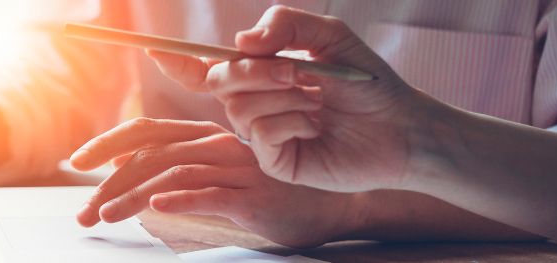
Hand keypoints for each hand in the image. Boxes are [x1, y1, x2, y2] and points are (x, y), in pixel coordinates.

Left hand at [70, 118, 360, 247]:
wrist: (327, 206)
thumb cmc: (266, 193)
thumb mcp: (216, 177)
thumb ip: (174, 169)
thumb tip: (123, 169)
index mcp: (204, 136)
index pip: (145, 132)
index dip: (107, 143)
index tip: (78, 164)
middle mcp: (218, 145)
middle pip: (151, 155)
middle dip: (110, 183)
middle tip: (86, 210)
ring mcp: (236, 169)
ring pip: (172, 175)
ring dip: (133, 197)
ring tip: (105, 216)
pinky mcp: (251, 196)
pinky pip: (210, 195)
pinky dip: (180, 200)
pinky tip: (155, 209)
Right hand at [147, 6, 417, 191]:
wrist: (402, 126)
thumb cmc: (369, 83)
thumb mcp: (329, 36)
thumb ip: (284, 24)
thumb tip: (241, 43)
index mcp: (263, 76)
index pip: (209, 69)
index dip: (179, 61)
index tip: (154, 50)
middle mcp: (256, 105)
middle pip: (218, 82)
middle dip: (254, 71)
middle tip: (296, 71)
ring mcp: (263, 136)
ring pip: (239, 108)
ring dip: (282, 95)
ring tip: (317, 101)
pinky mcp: (274, 162)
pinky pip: (259, 134)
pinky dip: (290, 121)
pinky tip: (315, 126)